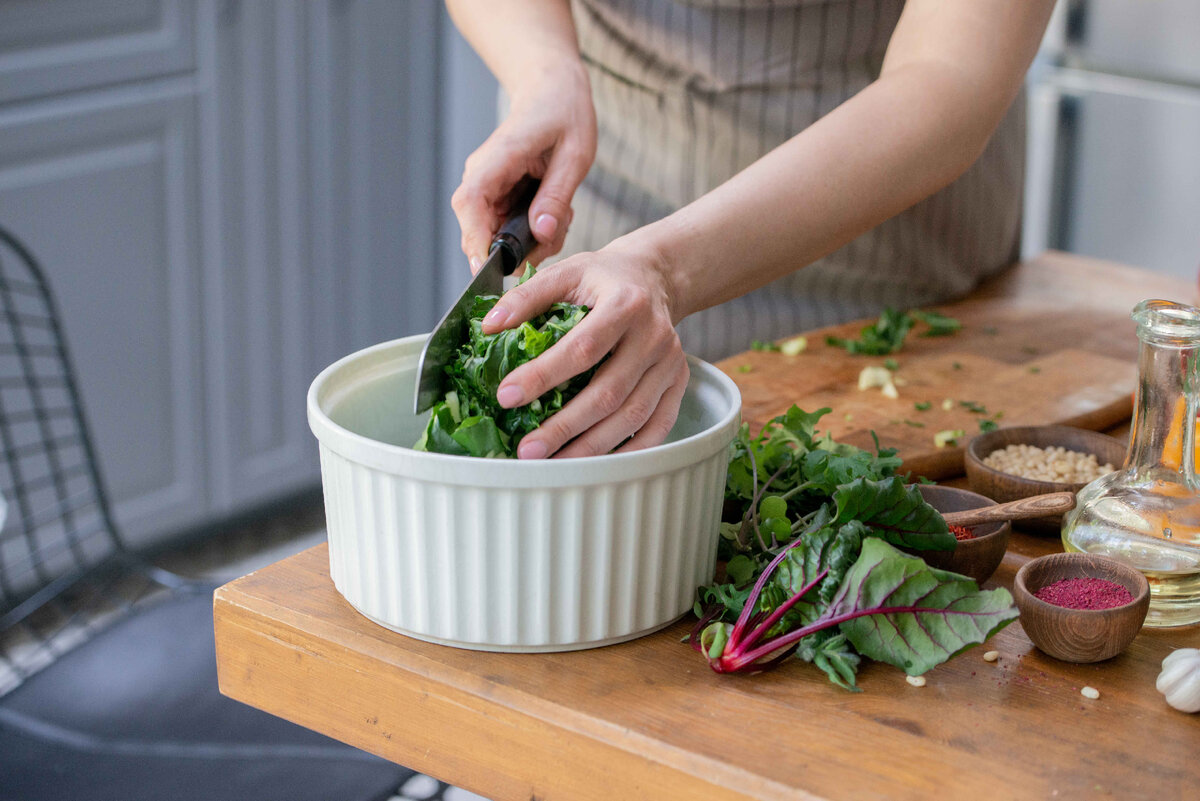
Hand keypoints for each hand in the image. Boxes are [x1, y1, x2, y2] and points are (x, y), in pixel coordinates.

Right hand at [452, 61, 596, 270]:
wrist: (552, 90)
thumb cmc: (564, 112)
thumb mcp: (575, 154)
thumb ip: (557, 196)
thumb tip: (541, 234)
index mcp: (498, 156)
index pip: (470, 202)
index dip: (474, 238)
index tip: (487, 268)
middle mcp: (482, 174)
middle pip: (478, 228)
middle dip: (516, 248)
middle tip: (555, 236)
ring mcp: (486, 186)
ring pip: (494, 234)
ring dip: (529, 241)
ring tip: (562, 216)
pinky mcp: (495, 195)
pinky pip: (505, 227)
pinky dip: (530, 231)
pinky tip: (553, 212)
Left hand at [481, 246, 688, 457]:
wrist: (654, 278)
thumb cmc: (604, 279)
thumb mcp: (567, 271)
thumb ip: (528, 296)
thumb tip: (490, 325)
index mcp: (625, 304)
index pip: (582, 348)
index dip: (543, 375)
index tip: (507, 396)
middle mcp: (654, 336)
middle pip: (608, 392)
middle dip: (564, 426)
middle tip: (527, 449)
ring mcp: (670, 364)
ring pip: (632, 416)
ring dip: (591, 446)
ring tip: (553, 464)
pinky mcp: (678, 383)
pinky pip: (657, 426)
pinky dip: (629, 450)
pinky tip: (598, 463)